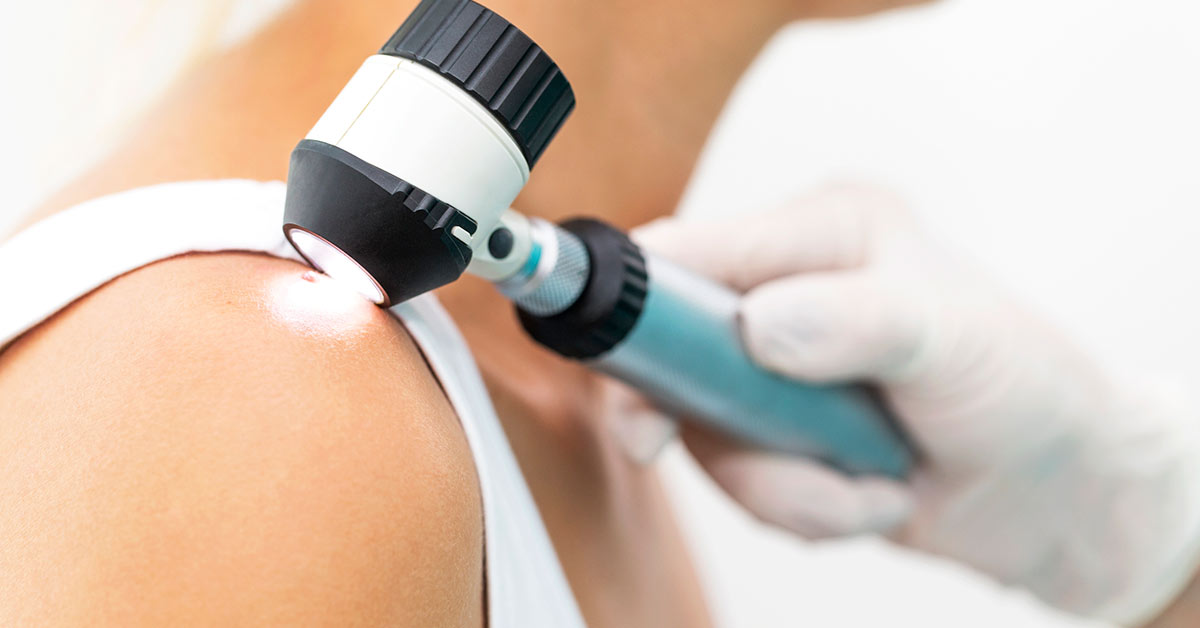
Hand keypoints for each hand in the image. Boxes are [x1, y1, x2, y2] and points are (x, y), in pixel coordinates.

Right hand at [631, 184, 1199, 623]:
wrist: (1055, 487)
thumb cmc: (1023, 385)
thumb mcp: (952, 334)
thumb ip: (857, 318)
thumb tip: (758, 326)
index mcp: (821, 231)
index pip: (690, 251)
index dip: (641, 313)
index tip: (642, 394)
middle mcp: (785, 289)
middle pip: (670, 354)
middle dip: (714, 426)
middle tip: (757, 460)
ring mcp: (773, 367)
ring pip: (705, 436)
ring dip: (785, 485)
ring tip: (871, 485)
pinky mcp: (774, 431)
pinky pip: (741, 484)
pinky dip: (802, 509)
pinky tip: (868, 496)